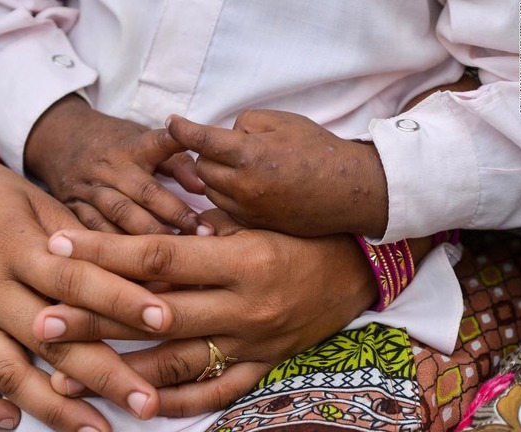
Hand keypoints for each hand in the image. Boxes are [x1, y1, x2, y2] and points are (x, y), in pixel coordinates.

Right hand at [0, 88, 177, 430]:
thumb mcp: (35, 199)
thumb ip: (80, 240)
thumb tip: (139, 269)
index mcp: (16, 244)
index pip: (75, 279)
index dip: (122, 300)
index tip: (165, 320)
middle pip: (51, 337)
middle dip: (103, 374)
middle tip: (147, 402)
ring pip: (6, 370)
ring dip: (53, 407)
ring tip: (96, 431)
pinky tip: (10, 421)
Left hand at [31, 210, 378, 415]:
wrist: (362, 264)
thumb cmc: (305, 228)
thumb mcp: (258, 215)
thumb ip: (203, 224)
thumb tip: (148, 227)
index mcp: (240, 258)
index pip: (157, 256)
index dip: (104, 252)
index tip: (57, 246)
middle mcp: (243, 305)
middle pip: (154, 315)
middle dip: (93, 318)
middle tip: (40, 321)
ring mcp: (253, 342)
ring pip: (178, 362)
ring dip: (121, 371)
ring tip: (68, 378)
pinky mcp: (265, 365)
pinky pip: (220, 391)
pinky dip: (181, 403)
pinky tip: (141, 407)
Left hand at [165, 112, 388, 236]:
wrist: (349, 191)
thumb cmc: (318, 150)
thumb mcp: (283, 122)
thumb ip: (245, 124)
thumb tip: (222, 136)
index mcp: (251, 155)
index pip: (203, 140)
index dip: (182, 129)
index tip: (171, 122)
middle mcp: (244, 186)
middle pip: (201, 168)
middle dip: (207, 155)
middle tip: (228, 148)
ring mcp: (248, 209)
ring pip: (210, 190)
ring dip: (216, 177)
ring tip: (242, 169)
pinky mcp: (253, 225)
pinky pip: (224, 208)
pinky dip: (227, 195)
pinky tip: (247, 188)